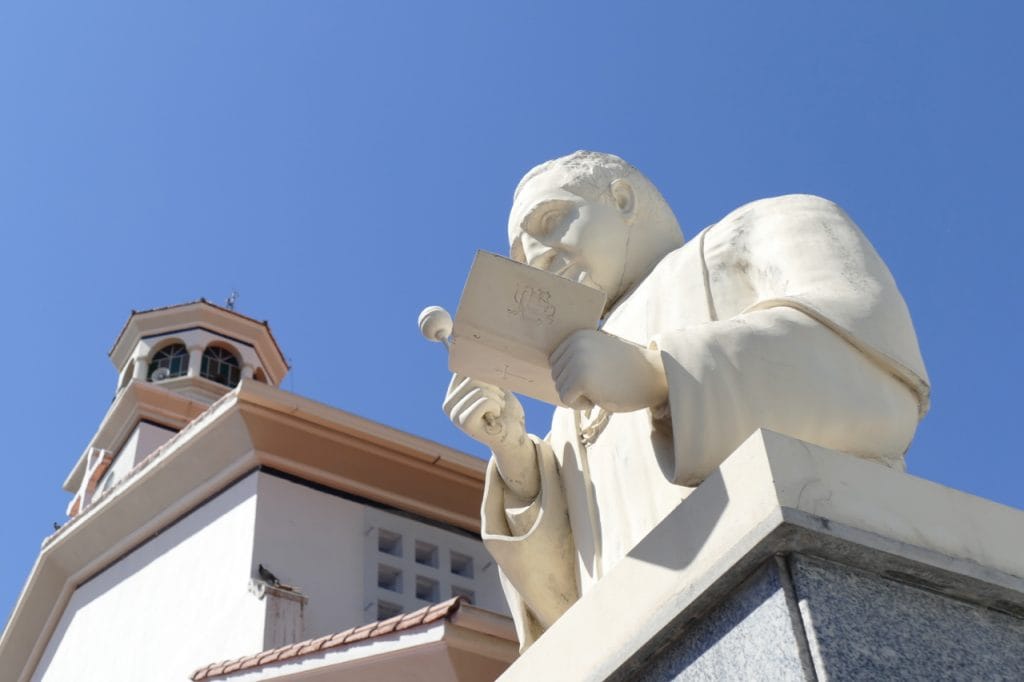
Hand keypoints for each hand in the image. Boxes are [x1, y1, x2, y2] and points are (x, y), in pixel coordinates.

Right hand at [443, 374, 537, 496]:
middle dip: (493, 388)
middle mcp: (448, 405)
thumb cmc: (506, 411)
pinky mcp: (465, 423)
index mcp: (452, 394)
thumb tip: (477, 349)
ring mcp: (455, 415)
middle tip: (497, 402)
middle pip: (472, 377)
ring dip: (497, 399)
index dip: (486, 375)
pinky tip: (496, 417)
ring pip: (480, 389)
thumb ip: (484, 372)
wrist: (515, 435)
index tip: (494, 390)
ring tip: (497, 411)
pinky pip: (484, 401)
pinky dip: (496, 406)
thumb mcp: (495, 386)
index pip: (465, 368)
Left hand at [550, 330, 668, 411]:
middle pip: (556, 375)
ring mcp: (577, 360)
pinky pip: (566, 398)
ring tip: (601, 389)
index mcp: (578, 335)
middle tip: (600, 384)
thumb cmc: (627, 369)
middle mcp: (575, 344)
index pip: (555, 362)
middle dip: (574, 386)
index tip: (596, 375)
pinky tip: (599, 398)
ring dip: (578, 395)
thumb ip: (578, 355)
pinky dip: (579, 405)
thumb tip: (553, 371)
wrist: (653, 375)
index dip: (572, 375)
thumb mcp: (599, 353)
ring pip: (560, 388)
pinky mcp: (581, 378)